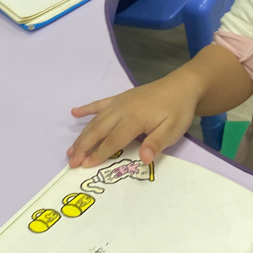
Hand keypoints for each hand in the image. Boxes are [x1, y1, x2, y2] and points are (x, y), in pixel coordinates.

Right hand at [67, 73, 199, 168]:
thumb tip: (144, 159)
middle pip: (98, 130)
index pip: (113, 140)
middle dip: (84, 147)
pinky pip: (100, 103)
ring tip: (71, 149)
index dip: (99, 154)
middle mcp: (122, 109)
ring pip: (96, 120)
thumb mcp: (173, 129)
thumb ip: (156, 143)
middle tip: (71, 162)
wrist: (182, 86)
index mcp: (134, 118)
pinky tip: (74, 112)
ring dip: (82, 134)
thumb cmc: (178, 110)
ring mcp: (120, 101)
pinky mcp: (121, 97)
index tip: (85, 166)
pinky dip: (87, 109)